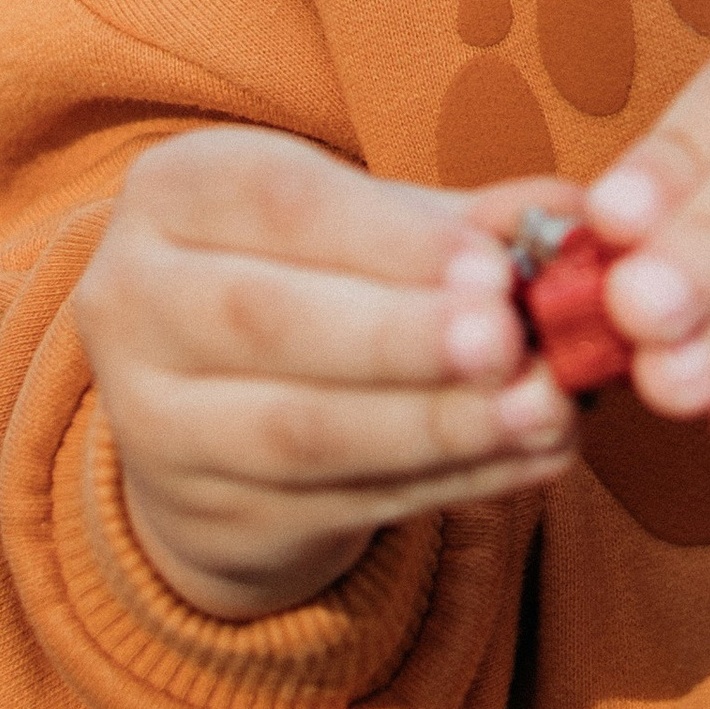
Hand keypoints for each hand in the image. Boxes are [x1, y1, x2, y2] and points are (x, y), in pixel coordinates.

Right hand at [73, 127, 581, 619]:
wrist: (216, 413)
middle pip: (266, 320)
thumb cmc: (315, 279)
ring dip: (434, 424)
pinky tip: (526, 458)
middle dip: (400, 337)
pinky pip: (336, 501)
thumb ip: (468, 222)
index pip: (276, 203)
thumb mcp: (376, 227)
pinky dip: (445, 481)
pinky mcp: (206, 515)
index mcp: (171, 193)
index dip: (388, 240)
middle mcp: (133, 300)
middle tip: (509, 341)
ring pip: (298, 429)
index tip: (493, 267)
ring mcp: (155, 422)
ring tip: (542, 409)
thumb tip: (576, 216)